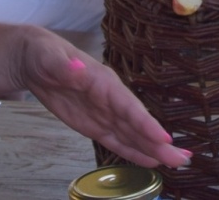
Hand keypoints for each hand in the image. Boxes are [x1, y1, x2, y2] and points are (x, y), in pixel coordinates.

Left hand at [16, 29, 189, 167]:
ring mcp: (105, 113)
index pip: (128, 105)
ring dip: (154, 149)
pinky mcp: (95, 125)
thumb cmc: (44, 54)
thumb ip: (64, 66)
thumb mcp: (49, 58)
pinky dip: (133, 152)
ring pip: (132, 135)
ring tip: (177, 163)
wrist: (36, 60)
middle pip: (137, 124)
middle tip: (181, 159)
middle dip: (159, 142)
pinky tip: (151, 161)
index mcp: (103, 81)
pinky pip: (117, 140)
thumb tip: (77, 69)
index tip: (164, 138)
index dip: (146, 123)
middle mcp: (110, 98)